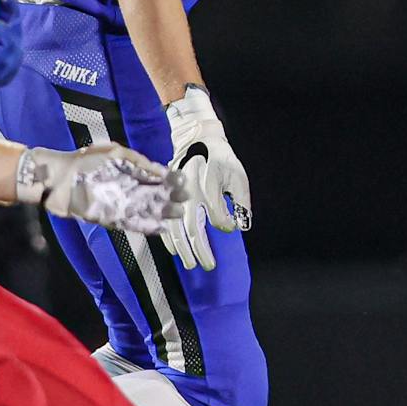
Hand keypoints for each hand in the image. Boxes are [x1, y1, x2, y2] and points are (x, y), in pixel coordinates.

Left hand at [18, 143, 191, 235]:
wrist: (58, 177)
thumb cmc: (85, 160)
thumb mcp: (114, 153)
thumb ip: (138, 163)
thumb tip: (161, 172)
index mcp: (134, 172)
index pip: (159, 177)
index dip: (172, 179)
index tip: (181, 180)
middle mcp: (131, 189)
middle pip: (157, 195)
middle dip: (172, 197)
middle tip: (183, 198)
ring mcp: (122, 204)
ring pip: (148, 211)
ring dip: (163, 213)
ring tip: (176, 213)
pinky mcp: (111, 217)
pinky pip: (132, 224)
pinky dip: (146, 226)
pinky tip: (160, 228)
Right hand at [161, 86, 250, 272]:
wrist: (196, 139)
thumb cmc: (222, 159)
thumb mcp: (238, 175)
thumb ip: (241, 200)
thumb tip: (242, 224)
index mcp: (208, 183)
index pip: (215, 213)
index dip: (224, 224)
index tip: (230, 227)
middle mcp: (188, 191)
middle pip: (192, 226)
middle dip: (200, 249)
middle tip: (209, 266)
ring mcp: (174, 194)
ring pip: (175, 227)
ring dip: (183, 248)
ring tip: (190, 264)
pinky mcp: (166, 195)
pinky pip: (164, 219)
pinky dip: (169, 236)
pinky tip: (175, 250)